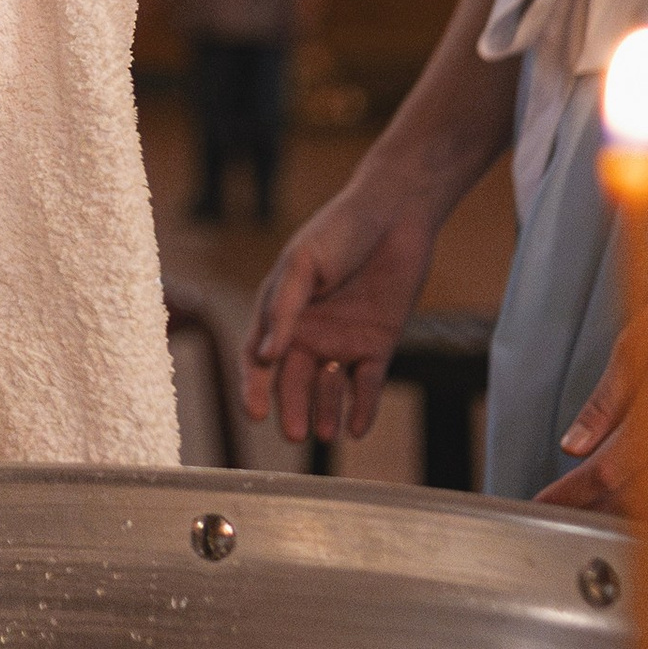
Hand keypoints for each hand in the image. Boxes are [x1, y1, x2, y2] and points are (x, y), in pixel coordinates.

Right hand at [240, 176, 442, 445]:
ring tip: (325, 432)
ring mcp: (343, 340)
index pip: (258, 357)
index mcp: (281, 310)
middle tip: (293, 433)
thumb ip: (285, 309)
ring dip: (324, 410)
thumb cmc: (339, 231)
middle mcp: (309, 331)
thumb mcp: (304, 264)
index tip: (255, 413)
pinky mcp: (377, 345)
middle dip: (290, 408)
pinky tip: (356, 427)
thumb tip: (266, 357)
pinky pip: (367, 385)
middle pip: (293, 379)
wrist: (394, 215)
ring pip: (328, 388)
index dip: (253, 386)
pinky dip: (361, 408)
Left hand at [536, 228, 647, 520]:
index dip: (571, 492)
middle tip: (563, 506)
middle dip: (595, 508)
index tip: (544, 501)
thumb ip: (604, 402)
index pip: (609, 472)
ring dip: (635, 515)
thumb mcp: (635, 342)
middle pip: (640, 499)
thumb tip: (572, 445)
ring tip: (599, 506)